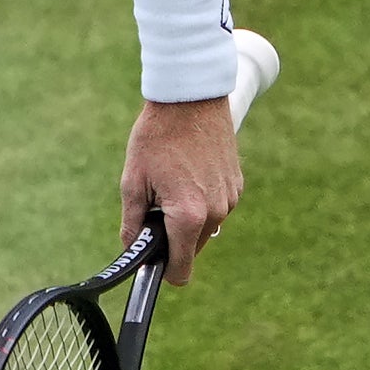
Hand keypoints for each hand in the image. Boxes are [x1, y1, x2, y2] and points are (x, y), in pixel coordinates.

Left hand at [122, 97, 243, 280]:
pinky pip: (216, 208)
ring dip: (186, 221)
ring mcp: (231, 198)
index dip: (163, 271)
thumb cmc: (156, 137)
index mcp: (189, 215)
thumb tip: (133, 250)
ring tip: (169, 186)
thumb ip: (133, 223)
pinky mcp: (237, 185)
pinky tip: (186, 176)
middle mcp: (217, 212)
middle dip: (171, 240)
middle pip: (191, 250)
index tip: (149, 262)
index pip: (181, 269)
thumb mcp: (133, 182)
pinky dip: (200, 203)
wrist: (190, 98)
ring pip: (205, 229)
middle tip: (153, 209)